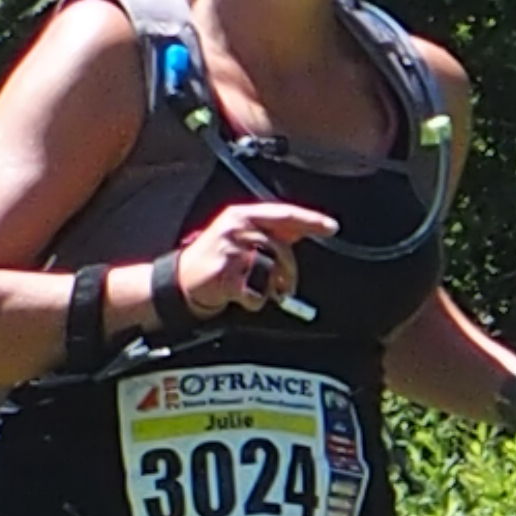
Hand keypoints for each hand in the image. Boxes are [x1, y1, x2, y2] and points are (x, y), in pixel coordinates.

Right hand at [179, 201, 338, 318]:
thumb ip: (272, 231)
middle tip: (287, 286)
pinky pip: (255, 292)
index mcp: (243, 215)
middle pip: (281, 248)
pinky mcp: (224, 275)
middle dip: (289, 271)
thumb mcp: (243, 234)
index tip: (331, 227)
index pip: (284, 214)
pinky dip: (255, 300)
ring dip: (271, 287)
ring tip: (260, 289)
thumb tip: (304, 227)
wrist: (183, 279)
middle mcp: (236, 228)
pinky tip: (244, 296)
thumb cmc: (218, 257)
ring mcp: (229, 251)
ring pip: (270, 269)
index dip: (310, 220)